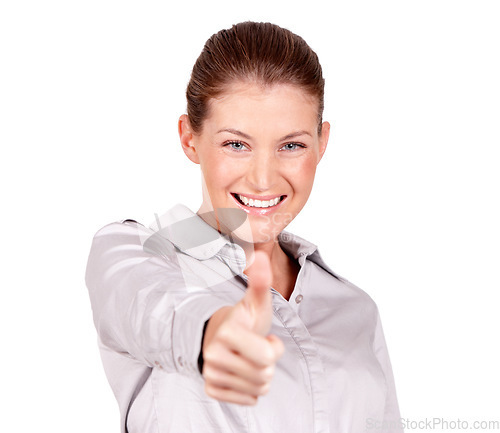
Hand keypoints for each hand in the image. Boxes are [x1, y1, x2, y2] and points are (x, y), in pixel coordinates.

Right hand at [201, 251, 284, 404]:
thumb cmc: (244, 320)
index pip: (267, 357)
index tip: (265, 337)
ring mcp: (211, 374)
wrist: (220, 336)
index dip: (274, 348)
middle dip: (268, 363)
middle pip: (264, 376)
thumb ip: (260, 282)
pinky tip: (243, 372)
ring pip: (257, 390)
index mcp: (227, 332)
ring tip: (250, 359)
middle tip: (256, 349)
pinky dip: (251, 390)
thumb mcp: (256, 303)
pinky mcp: (212, 389)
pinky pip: (247, 400)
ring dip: (261, 377)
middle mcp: (213, 355)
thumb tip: (259, 255)